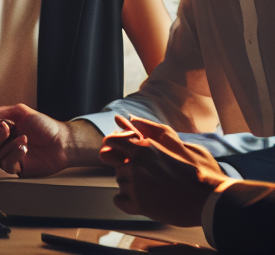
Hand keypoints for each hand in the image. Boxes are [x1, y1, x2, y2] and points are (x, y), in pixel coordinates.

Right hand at [0, 104, 102, 176]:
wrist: (62, 142)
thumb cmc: (44, 125)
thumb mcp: (21, 112)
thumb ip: (0, 111)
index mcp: (5, 129)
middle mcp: (6, 143)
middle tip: (8, 129)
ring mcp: (12, 156)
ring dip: (8, 146)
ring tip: (24, 139)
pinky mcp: (19, 169)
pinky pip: (7, 165)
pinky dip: (13, 156)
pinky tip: (24, 149)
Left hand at [99, 115, 226, 225]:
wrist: (212, 201)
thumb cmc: (201, 172)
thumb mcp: (181, 145)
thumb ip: (155, 132)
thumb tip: (132, 119)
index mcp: (144, 148)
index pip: (111, 141)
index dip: (113, 147)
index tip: (121, 154)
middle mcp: (136, 165)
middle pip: (118, 165)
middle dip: (129, 170)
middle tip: (149, 178)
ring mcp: (136, 185)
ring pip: (121, 183)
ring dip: (131, 187)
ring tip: (153, 190)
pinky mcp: (139, 205)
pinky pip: (119, 201)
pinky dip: (127, 202)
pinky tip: (143, 202)